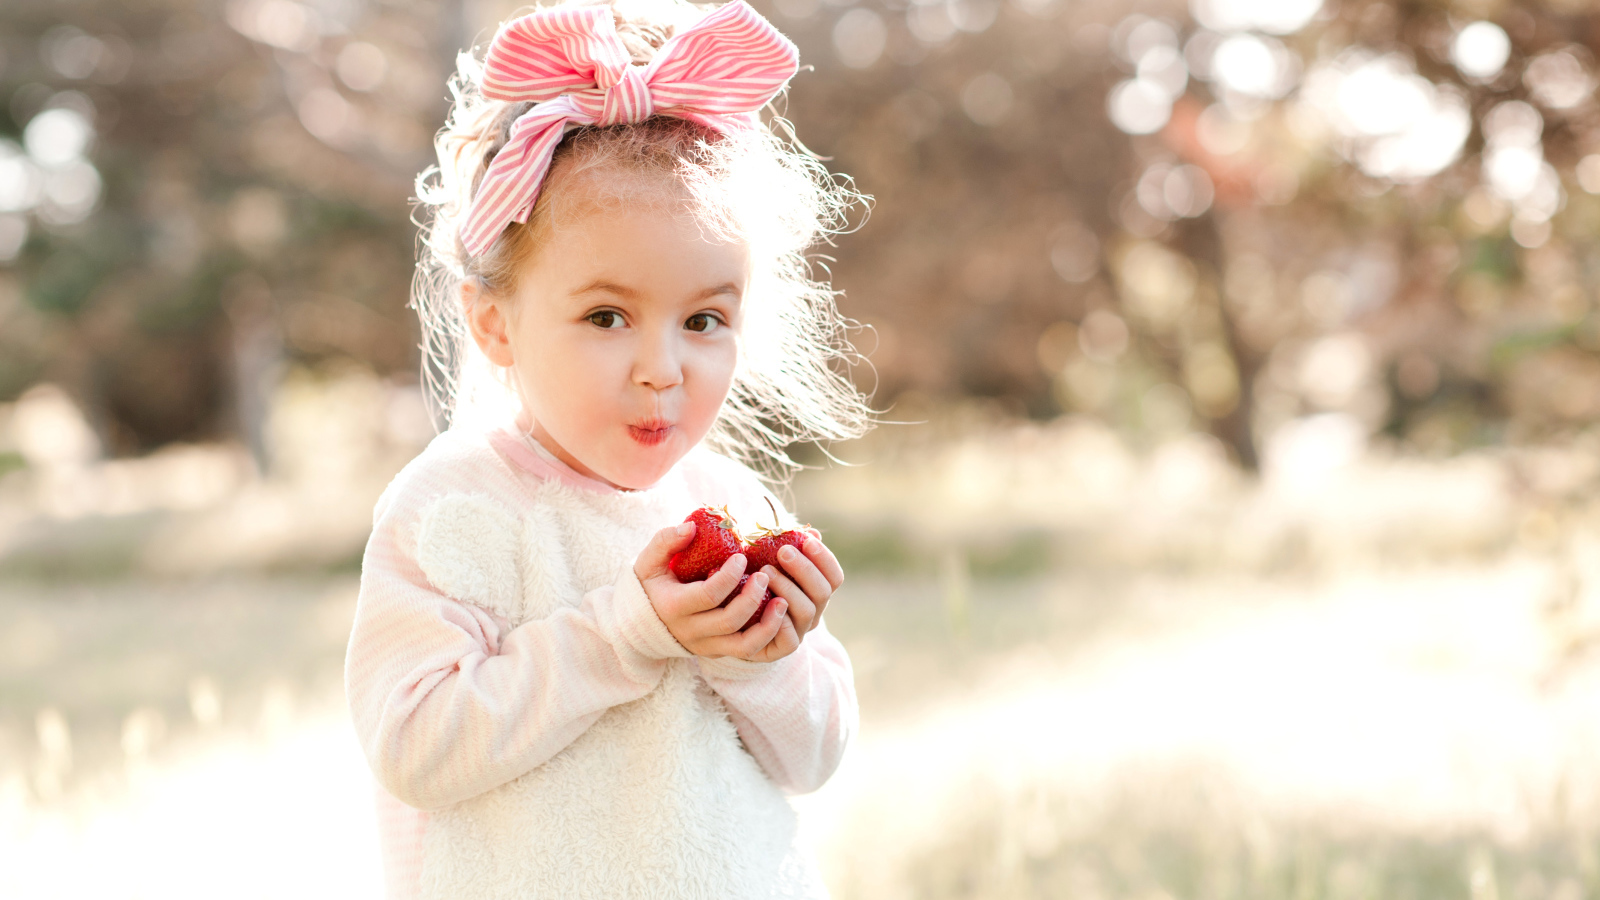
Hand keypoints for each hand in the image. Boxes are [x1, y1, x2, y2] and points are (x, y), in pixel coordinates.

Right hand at [635, 522, 792, 659]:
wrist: (639, 625)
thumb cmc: (649, 586)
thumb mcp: (648, 562)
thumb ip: (665, 541)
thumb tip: (691, 526)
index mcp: (674, 607)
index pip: (708, 595)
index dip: (729, 576)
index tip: (741, 557)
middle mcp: (690, 631)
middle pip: (729, 621)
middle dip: (752, 597)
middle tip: (765, 575)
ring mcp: (705, 647)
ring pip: (743, 646)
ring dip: (767, 625)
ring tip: (782, 601)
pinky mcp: (717, 653)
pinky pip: (746, 652)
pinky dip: (766, 636)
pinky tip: (778, 615)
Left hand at [757, 529, 843, 639]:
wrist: (729, 623)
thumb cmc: (751, 584)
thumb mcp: (767, 562)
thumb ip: (787, 548)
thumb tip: (810, 530)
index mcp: (815, 591)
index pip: (834, 576)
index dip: (825, 558)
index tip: (807, 540)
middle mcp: (812, 612)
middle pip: (822, 592)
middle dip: (804, 569)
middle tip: (783, 552)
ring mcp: (798, 631)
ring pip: (806, 612)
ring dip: (788, 589)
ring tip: (765, 572)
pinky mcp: (780, 649)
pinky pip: (790, 641)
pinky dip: (780, 622)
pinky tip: (767, 603)